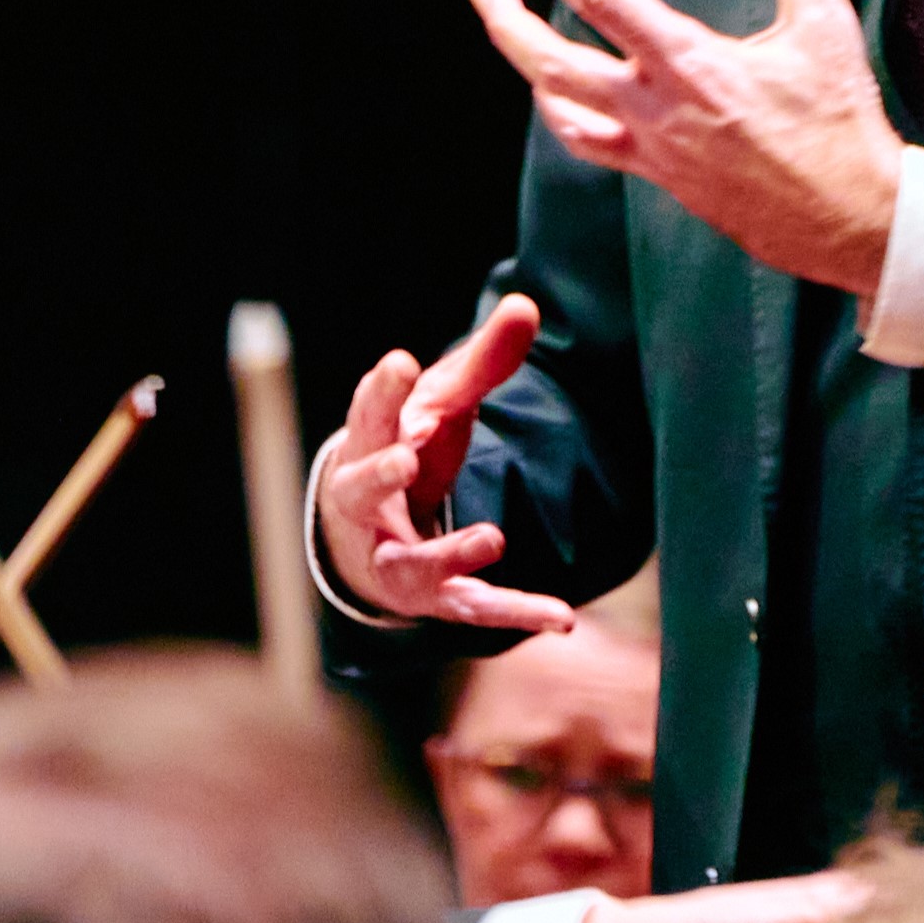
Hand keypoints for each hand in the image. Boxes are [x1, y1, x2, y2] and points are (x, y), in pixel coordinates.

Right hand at [315, 296, 575, 632]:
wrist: (367, 538)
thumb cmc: (408, 451)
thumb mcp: (441, 405)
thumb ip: (482, 362)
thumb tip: (526, 304)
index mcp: (369, 446)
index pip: (368, 416)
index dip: (382, 393)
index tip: (400, 363)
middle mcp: (369, 507)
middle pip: (361, 490)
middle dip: (380, 474)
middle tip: (405, 460)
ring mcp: (396, 558)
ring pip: (409, 564)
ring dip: (445, 554)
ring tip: (490, 537)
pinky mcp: (436, 597)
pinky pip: (474, 608)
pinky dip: (517, 612)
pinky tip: (562, 617)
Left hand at [474, 0, 902, 296]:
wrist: (849, 220)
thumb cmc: (839, 125)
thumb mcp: (825, 28)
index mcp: (689, 64)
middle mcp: (657, 108)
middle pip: (553, 64)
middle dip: (508, 23)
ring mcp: (654, 150)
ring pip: (563, 108)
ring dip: (529, 68)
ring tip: (512, 34)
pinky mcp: (662, 179)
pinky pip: (594, 147)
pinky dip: (566, 118)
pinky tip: (560, 102)